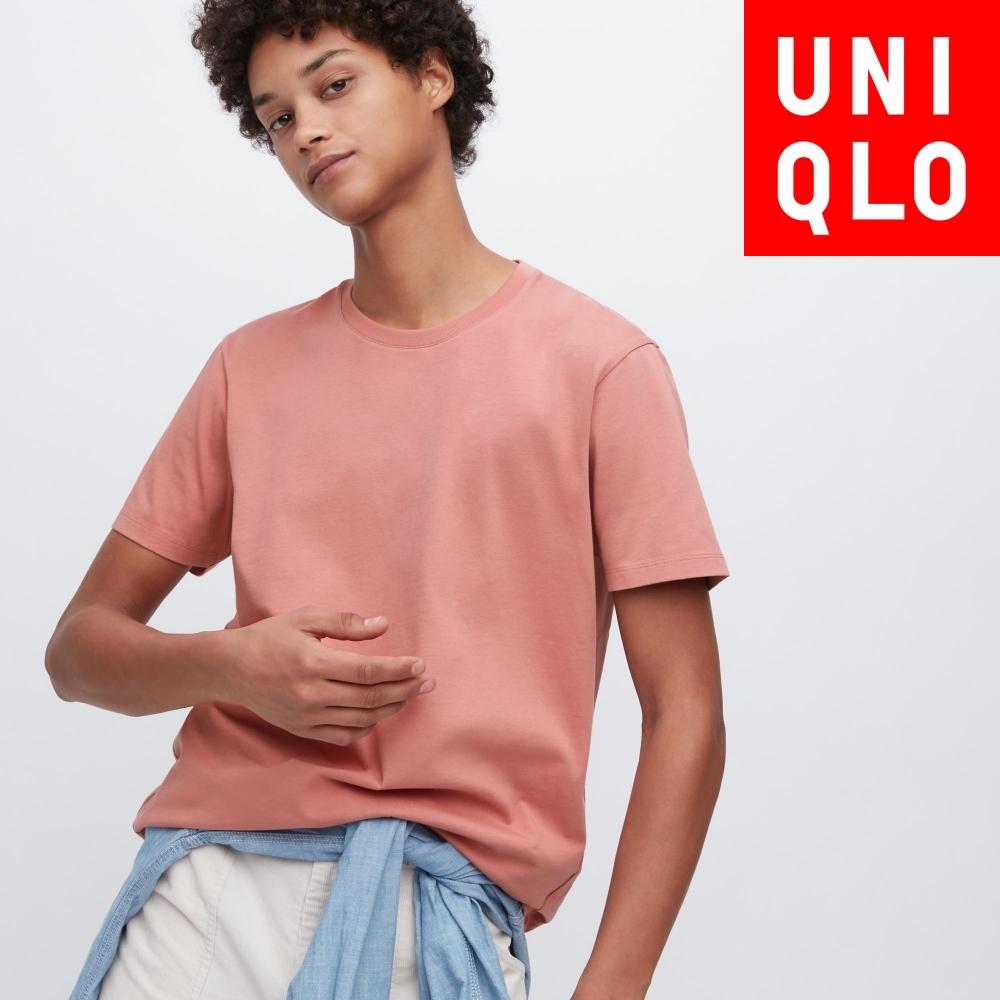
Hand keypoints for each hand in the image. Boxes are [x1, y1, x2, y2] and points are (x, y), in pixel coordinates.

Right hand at [218, 605, 433, 743]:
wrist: (230, 669)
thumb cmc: (269, 637)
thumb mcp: (305, 618)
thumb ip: (345, 623)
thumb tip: (383, 625)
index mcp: (313, 663)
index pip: (367, 671)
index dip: (398, 669)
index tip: (420, 664)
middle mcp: (311, 695)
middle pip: (370, 698)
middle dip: (405, 690)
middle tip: (428, 682)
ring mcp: (307, 717)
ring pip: (362, 719)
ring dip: (392, 708)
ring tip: (411, 695)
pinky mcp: (302, 730)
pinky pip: (344, 735)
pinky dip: (368, 726)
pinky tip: (381, 712)